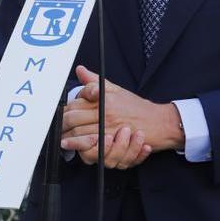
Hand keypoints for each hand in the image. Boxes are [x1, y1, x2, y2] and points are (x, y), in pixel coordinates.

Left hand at [61, 66, 180, 160]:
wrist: (160, 123)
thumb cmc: (139, 108)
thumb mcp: (117, 90)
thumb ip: (96, 82)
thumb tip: (80, 70)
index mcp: (104, 99)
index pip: (76, 103)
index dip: (64, 110)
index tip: (61, 114)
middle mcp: (105, 113)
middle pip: (73, 118)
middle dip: (62, 125)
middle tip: (59, 129)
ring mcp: (109, 129)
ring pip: (80, 134)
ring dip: (69, 139)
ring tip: (64, 141)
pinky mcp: (114, 143)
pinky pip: (93, 149)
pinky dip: (84, 150)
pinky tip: (78, 149)